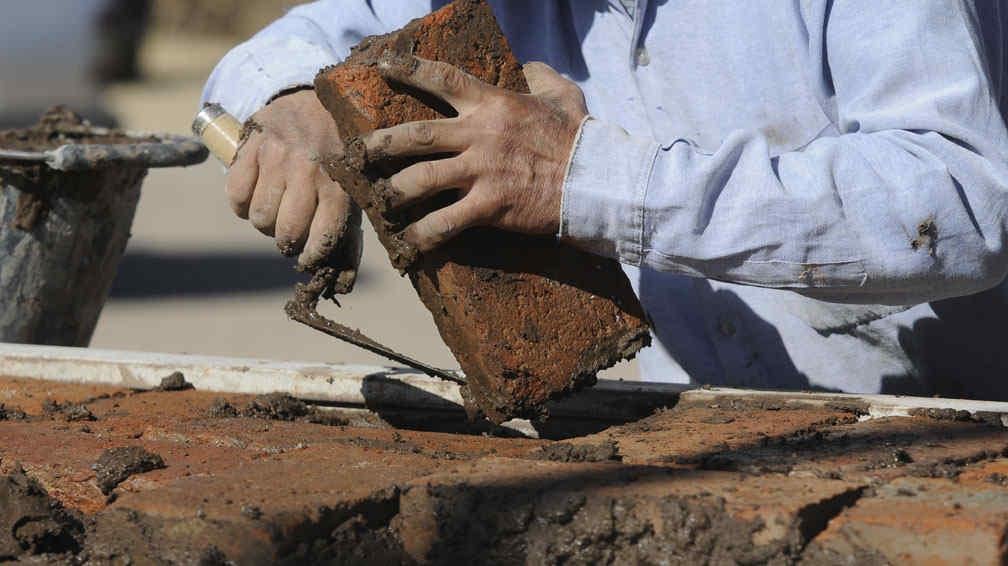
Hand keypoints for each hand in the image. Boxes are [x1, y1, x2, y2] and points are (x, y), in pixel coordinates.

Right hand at [226, 89, 358, 268]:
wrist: (320, 98)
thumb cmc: (341, 155)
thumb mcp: (354, 187)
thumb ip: (348, 232)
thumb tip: (343, 283)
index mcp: (338, 182)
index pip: (321, 236)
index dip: (311, 255)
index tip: (308, 256)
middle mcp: (308, 169)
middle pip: (284, 230)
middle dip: (286, 241)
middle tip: (290, 234)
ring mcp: (277, 155)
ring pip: (258, 216)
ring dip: (264, 223)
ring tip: (275, 211)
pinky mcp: (252, 144)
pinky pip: (235, 193)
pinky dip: (241, 204)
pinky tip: (255, 196)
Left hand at [360, 56, 587, 251]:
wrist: (596, 180)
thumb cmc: (580, 138)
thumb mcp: (563, 95)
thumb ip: (540, 76)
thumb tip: (528, 66)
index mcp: (493, 104)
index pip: (442, 78)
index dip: (408, 69)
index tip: (383, 67)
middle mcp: (479, 135)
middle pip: (415, 135)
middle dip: (379, 144)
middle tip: (359, 153)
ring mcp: (481, 172)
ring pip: (420, 180)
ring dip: (394, 192)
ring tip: (381, 201)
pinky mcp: (489, 207)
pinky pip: (445, 222)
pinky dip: (423, 235)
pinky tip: (410, 243)